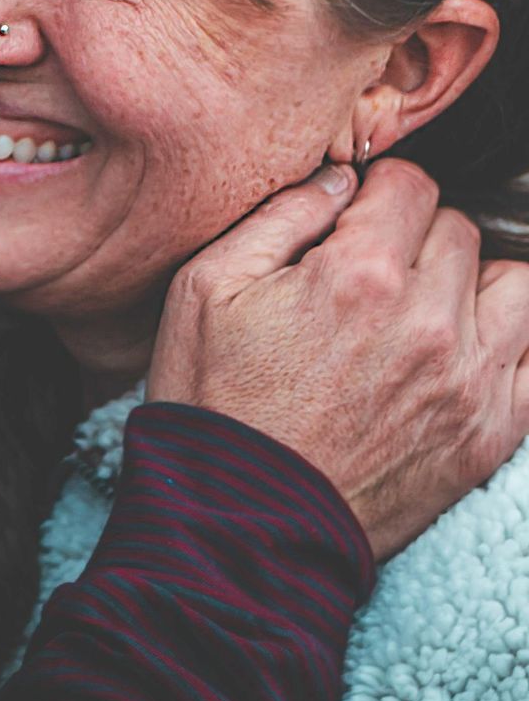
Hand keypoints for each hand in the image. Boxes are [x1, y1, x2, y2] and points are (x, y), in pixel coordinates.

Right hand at [148, 157, 528, 558]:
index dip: (375, 193)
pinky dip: (511, 342)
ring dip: (475, 283)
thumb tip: (338, 180)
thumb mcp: (203, 288)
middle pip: (460, 230)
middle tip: (370, 272)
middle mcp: (428, 322)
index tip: (353, 218)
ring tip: (426, 307)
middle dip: (416, 237)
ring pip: (516, 284)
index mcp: (357, 277)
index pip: (410, 185)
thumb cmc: (214, 403)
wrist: (242, 520)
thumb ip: (278, 216)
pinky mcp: (492, 432)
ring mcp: (470, 380)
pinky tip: (463, 350)